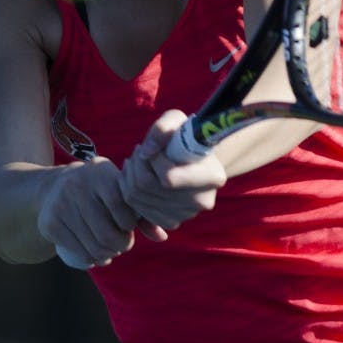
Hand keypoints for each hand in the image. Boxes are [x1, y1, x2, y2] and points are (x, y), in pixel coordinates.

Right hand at [37, 157, 166, 268]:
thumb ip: (141, 211)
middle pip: (107, 233)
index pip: (121, 205)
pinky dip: (92, 259)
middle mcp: (77, 186)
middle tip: (123, 243)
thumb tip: (162, 237)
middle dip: (121, 245)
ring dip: (108, 254)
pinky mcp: (51, 224)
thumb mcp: (117, 190)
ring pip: (94, 246)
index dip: (129, 222)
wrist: (54, 186)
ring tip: (111, 249)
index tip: (129, 224)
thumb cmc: (97, 190)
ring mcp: (61, 206)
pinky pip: (79, 252)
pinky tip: (96, 255)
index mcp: (99, 173)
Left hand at [121, 110, 226, 229]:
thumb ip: (162, 128)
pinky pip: (136, 209)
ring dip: (130, 174)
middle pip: (148, 187)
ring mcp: (187, 215)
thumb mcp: (176, 120)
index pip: (168, 178)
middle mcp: (202, 201)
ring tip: (139, 160)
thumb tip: (145, 153)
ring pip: (137, 198)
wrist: (193, 159)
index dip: (153, 160)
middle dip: (137, 164)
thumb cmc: (185, 135)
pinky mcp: (171, 222)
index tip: (154, 147)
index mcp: (212, 176)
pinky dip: (130, 190)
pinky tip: (138, 175)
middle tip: (140, 150)